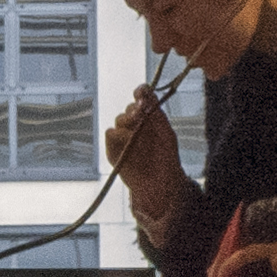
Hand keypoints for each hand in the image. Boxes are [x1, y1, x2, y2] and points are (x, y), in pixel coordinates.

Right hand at [105, 85, 186, 213]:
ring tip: (138, 137)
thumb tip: (145, 96)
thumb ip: (156, 114)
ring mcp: (123, 135)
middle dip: (135, 111)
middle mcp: (135, 124)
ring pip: (119, 119)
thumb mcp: (166, 134)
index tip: (141, 94)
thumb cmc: (166, 159)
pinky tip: (129, 144)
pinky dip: (119, 135)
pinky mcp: (113, 148)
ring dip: (128, 124)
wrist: (158, 184)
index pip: (142, 97)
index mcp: (149, 118)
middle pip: (130, 108)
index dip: (141, 92)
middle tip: (140, 118)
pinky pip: (110, 133)